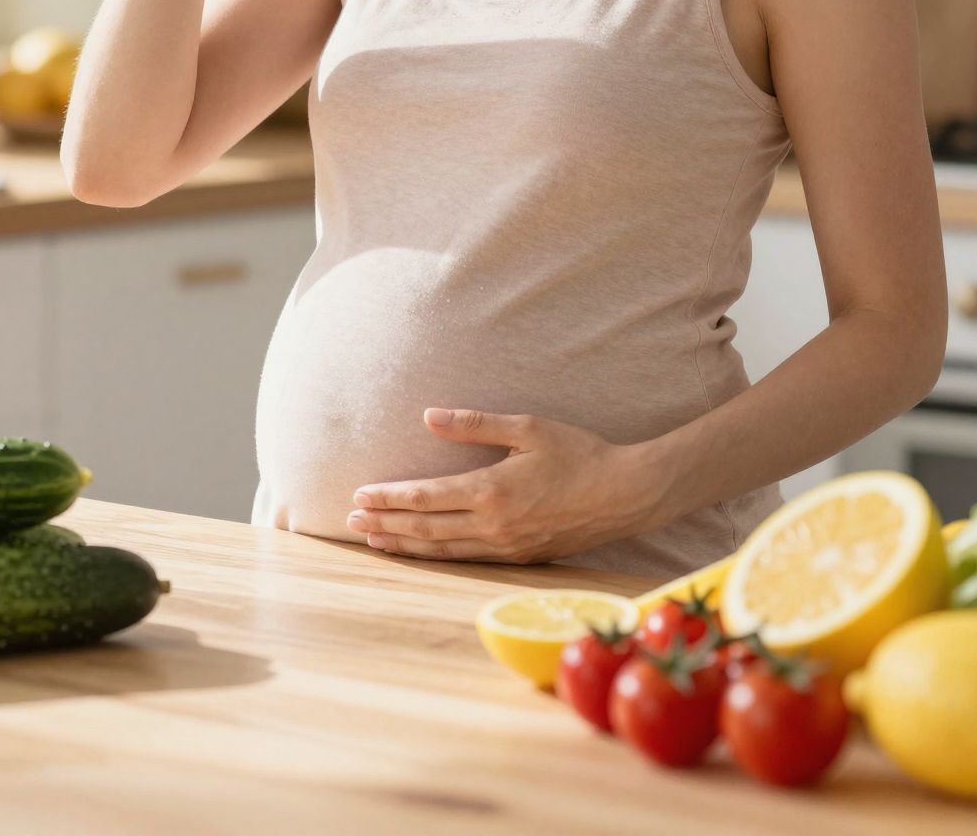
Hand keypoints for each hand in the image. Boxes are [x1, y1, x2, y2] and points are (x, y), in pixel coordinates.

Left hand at [346, 408, 661, 563]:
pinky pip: (465, 559)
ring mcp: (505, 546)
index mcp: (491, 491)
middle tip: (350, 523)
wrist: (626, 494)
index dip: (389, 499)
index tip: (359, 496)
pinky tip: (420, 552)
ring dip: (403, 546)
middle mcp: (492, 525)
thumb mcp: (528, 428)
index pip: (425, 498)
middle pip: (425, 530)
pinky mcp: (517, 557)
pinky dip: (434, 556)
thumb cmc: (580, 454)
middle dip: (384, 526)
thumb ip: (476, 425)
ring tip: (372, 540)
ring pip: (441, 551)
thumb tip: (428, 417)